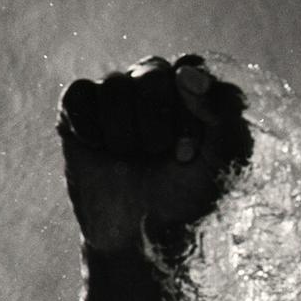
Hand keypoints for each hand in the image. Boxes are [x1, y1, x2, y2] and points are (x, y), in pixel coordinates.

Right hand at [56, 54, 252, 253]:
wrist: (139, 234)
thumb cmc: (187, 195)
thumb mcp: (224, 158)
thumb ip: (223, 110)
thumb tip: (186, 73)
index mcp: (191, 88)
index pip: (191, 66)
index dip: (190, 108)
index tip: (189, 152)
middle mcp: (152, 83)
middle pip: (152, 72)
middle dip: (157, 124)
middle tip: (160, 157)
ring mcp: (114, 94)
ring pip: (114, 84)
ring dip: (125, 134)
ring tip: (131, 159)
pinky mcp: (77, 109)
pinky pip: (79, 95)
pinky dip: (90, 128)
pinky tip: (100, 150)